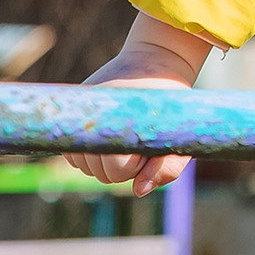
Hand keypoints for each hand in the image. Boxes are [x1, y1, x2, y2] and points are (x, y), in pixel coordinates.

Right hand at [65, 12, 215, 194]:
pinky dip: (91, 155)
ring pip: (87, 167)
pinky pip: (75, 155)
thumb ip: (167, 167)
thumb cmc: (172, 103)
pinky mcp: (74, 120)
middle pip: (101, 174)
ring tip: (126, 135)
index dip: (136, 166)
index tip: (148, 147)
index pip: (117, 171)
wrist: (155, 62)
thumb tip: (138, 191)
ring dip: (105, 161)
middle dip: (123, 166)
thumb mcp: (180, 134)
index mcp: (120, 123)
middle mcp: (94, 121)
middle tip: (140, 139)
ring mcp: (80, 120)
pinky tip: (110, 138)